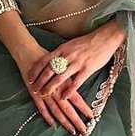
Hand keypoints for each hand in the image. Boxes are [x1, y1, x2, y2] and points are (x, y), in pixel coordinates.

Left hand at [17, 21, 126, 135]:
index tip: (29, 78)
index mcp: (63, 49)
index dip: (36, 70)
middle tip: (34, 89)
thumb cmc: (88, 42)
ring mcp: (77, 63)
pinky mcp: (87, 69)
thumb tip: (53, 60)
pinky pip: (76, 83)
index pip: (45, 60)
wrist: (104, 38)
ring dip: (50, 87)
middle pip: (49, 70)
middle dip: (40, 81)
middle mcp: (68, 56)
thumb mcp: (71, 44)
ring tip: (44, 94)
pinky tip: (63, 97)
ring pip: (60, 77)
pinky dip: (68, 91)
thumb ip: (62, 52)